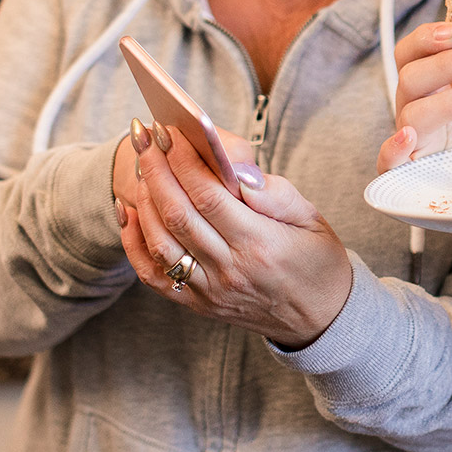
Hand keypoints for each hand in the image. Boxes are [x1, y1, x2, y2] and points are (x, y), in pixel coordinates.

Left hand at [116, 120, 352, 349]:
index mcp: (261, 244)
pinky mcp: (199, 304)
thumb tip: (236, 169)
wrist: (321, 319)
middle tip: (145, 137)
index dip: (184, 160)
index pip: (208, 195)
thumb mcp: (312, 219)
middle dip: (156, 169)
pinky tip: (129, 210)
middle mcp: (230, 270)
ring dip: (144, 199)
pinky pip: (155, 275)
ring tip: (141, 166)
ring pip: (160, 242)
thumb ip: (275, 193)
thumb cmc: (318, 262)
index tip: (170, 132)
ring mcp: (210, 291)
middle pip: (178, 213)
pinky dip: (134, 242)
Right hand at [377, 21, 451, 172]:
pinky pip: (388, 163)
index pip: (411, 53)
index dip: (425, 39)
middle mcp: (419, 106)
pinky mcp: (417, 171)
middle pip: (409, 78)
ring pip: (410, 114)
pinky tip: (410, 137)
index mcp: (433, 80)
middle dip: (444, 64)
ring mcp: (418, 139)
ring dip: (446, 101)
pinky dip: (392, 149)